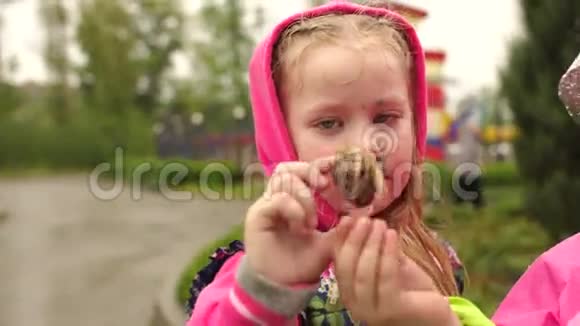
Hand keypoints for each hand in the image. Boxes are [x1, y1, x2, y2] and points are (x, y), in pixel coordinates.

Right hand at [243, 157, 340, 285]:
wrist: (283, 286)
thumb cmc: (303, 263)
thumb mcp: (329, 244)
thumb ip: (342, 228)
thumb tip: (363, 214)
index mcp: (294, 200)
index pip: (301, 171)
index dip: (316, 166)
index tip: (334, 168)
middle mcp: (278, 198)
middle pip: (287, 168)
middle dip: (309, 171)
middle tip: (324, 185)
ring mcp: (266, 205)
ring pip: (284, 179)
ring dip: (304, 198)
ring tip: (312, 222)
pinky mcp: (257, 215)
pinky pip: (277, 199)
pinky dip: (294, 210)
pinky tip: (301, 227)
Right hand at [333, 217, 460, 325]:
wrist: (436, 317)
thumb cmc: (411, 291)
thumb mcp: (389, 265)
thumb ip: (375, 250)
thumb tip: (361, 220)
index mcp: (350, 291)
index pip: (338, 262)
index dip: (341, 238)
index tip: (348, 217)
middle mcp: (354, 303)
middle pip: (346, 268)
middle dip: (354, 239)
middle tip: (365, 219)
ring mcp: (371, 310)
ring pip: (362, 273)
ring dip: (370, 244)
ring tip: (380, 224)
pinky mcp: (392, 309)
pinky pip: (385, 278)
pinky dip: (387, 254)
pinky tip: (393, 235)